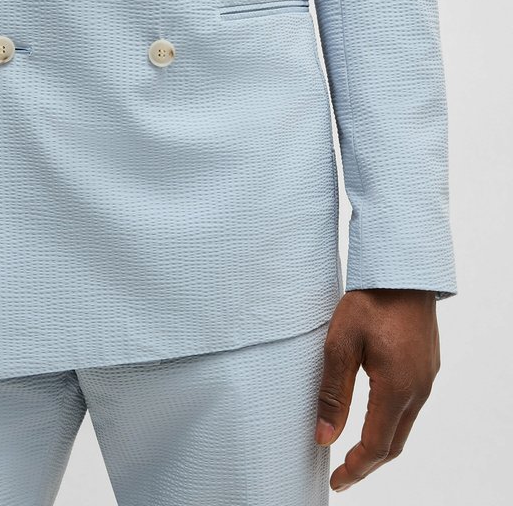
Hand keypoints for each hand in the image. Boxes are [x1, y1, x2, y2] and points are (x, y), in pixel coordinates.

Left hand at [314, 288, 439, 492]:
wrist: (403, 270)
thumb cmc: (370, 301)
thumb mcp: (340, 344)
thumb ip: (332, 393)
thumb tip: (324, 437)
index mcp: (396, 387)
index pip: (377, 445)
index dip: (356, 469)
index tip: (336, 481)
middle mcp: (418, 388)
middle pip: (395, 443)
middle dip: (368, 464)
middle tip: (343, 474)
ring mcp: (427, 377)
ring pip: (405, 425)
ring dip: (381, 443)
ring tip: (355, 451)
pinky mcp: (427, 365)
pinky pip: (411, 405)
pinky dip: (391, 421)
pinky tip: (374, 416)